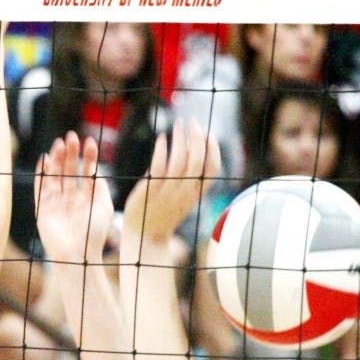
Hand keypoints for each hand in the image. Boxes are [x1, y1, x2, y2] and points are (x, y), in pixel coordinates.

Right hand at [35, 131, 114, 265]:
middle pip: (69, 170)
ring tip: (59, 143)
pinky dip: (41, 174)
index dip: (88, 157)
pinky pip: (40, 187)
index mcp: (86, 198)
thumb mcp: (104, 207)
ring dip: (56, 159)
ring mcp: (56, 203)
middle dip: (70, 153)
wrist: (77, 254)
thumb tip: (96, 171)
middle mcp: (70, 199)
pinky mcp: (42, 209)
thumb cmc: (94, 233)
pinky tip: (44, 159)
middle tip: (71, 136)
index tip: (89, 142)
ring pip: (55, 175)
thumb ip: (100, 187)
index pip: (86, 172)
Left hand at [123, 119, 220, 244]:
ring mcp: (168, 192)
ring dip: (180, 138)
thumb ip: (188, 179)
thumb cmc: (163, 216)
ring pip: (179, 160)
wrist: (145, 238)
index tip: (210, 134)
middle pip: (197, 160)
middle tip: (192, 122)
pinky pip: (159, 166)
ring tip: (178, 124)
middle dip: (197, 137)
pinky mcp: (151, 190)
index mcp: (195, 195)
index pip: (213, 169)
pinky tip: (162, 138)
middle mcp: (184, 193)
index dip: (214, 150)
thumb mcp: (182, 199)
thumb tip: (189, 150)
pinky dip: (162, 149)